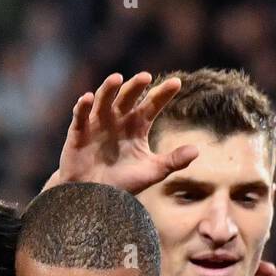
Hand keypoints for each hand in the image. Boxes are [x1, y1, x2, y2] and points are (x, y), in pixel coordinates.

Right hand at [52, 72, 198, 194]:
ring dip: (108, 89)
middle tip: (146, 77)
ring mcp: (97, 124)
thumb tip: (197, 151)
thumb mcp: (151, 172)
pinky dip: (82, 107)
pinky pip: (80, 117)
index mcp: (137, 126)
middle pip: (128, 98)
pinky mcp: (78, 133)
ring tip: (117, 79)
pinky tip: (87, 98)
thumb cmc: (122, 183)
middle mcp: (118, 120)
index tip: (176, 83)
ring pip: (104, 100)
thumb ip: (173, 161)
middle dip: (136, 86)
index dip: (163, 94)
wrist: (92, 198)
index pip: (152, 105)